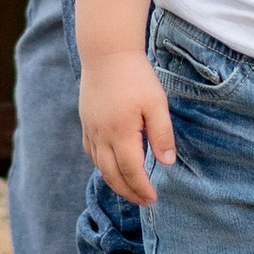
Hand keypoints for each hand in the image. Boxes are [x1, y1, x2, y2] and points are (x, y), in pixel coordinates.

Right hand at [80, 48, 174, 204]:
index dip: (142, 188)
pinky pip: (91, 151)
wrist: (106, 52)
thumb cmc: (135, 76)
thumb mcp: (156, 103)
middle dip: (128, 192)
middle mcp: (101, 135)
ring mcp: (90, 128)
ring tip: (130, 189)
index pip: (131, 170)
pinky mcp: (86, 120)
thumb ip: (162, 134)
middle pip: (111, 174)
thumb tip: (167, 163)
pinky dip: (101, 164)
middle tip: (143, 201)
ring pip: (99, 164)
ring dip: (114, 181)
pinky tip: (111, 166)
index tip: (153, 199)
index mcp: (121, 132)